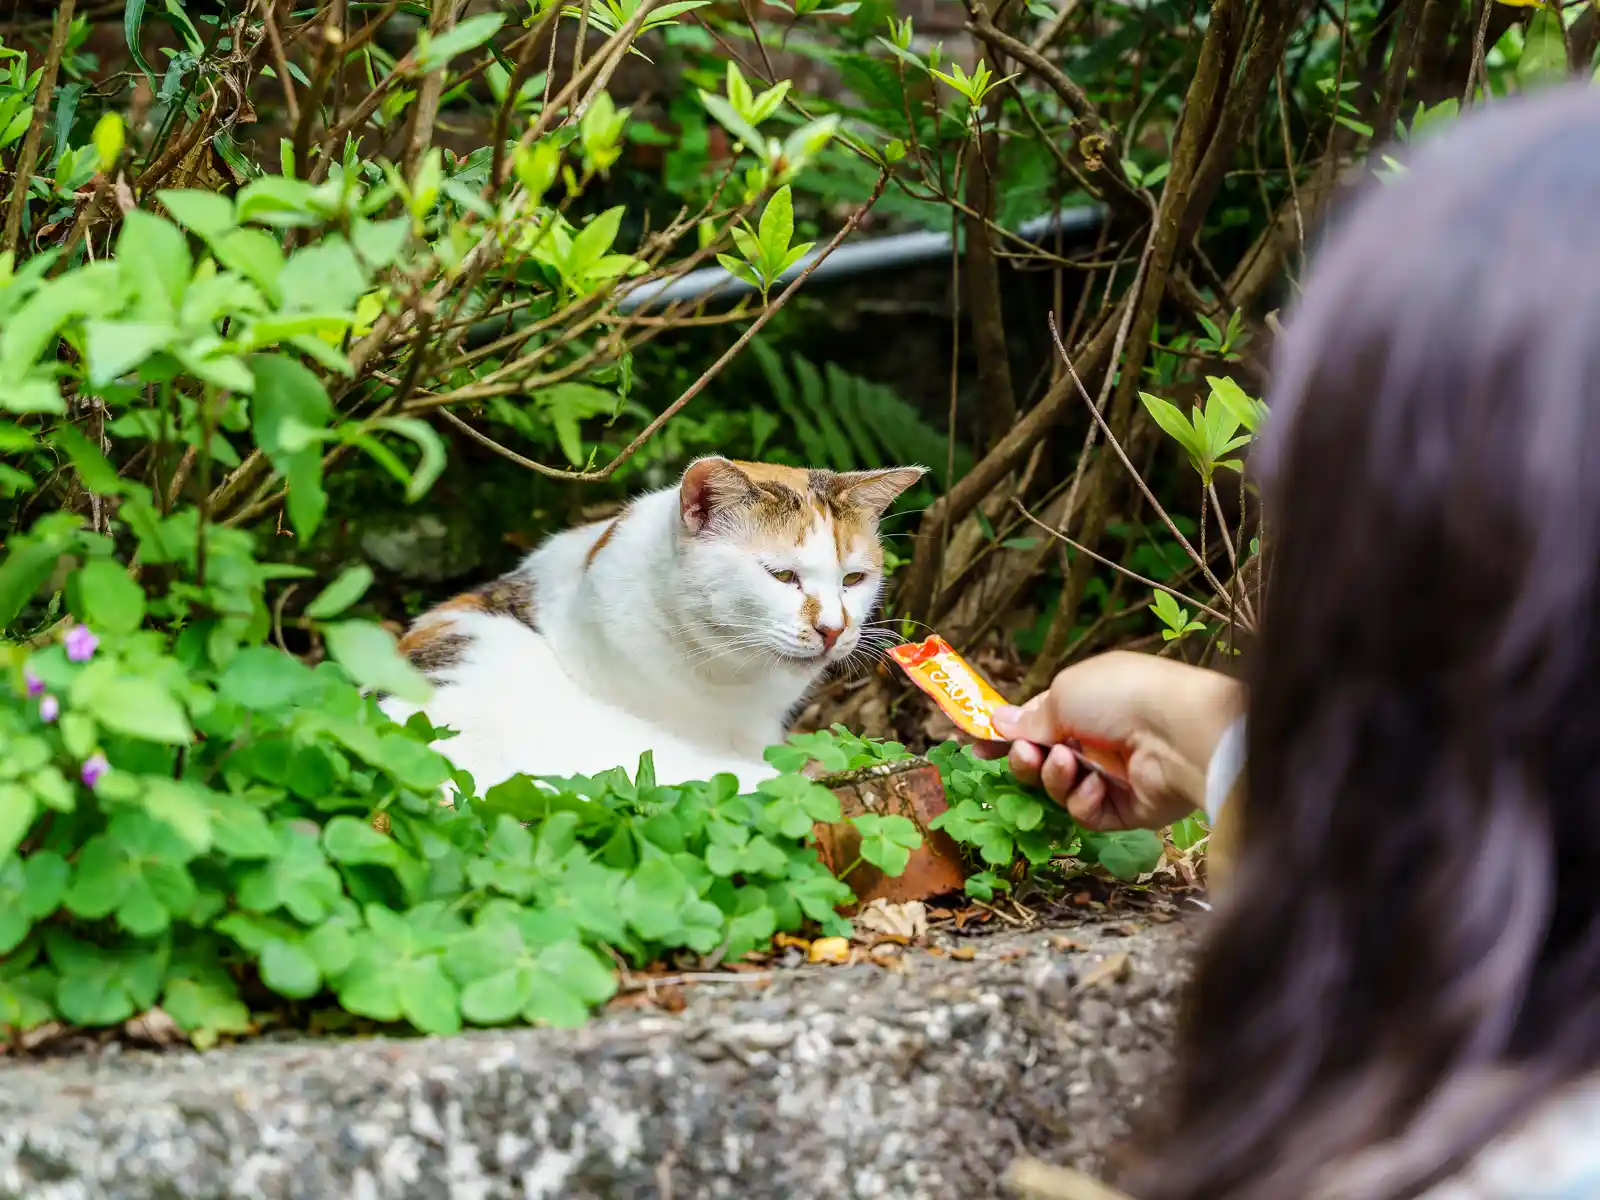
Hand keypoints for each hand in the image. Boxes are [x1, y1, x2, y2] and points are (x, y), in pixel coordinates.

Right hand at [973, 651, 1242, 831]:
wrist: (1177, 733)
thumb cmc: (1121, 697)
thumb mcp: (1063, 694)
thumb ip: (1030, 717)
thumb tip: (997, 720)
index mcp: (1086, 703)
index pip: (1037, 722)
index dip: (1007, 735)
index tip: (977, 745)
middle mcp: (1098, 740)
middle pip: (1043, 760)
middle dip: (1026, 759)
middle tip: (1025, 755)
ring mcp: (1112, 775)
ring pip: (1060, 788)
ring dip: (1054, 777)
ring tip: (1066, 763)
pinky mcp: (1124, 809)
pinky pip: (1086, 812)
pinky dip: (1083, 799)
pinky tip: (1096, 784)